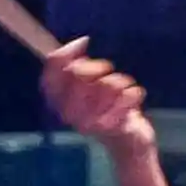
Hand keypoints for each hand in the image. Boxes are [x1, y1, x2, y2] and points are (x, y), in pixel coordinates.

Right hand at [40, 41, 154, 153]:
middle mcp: (68, 114)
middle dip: (99, 67)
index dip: (65, 54)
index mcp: (57, 103)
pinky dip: (135, 93)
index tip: (84, 41)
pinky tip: (133, 101)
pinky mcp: (113, 127)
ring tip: (122, 92)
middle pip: (79, 72)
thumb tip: (81, 41)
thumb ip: (77, 68)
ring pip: (107, 82)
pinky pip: (128, 95)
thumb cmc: (106, 111)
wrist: (128, 144)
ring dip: (120, 81)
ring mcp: (90, 123)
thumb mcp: (88, 89)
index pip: (50, 73)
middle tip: (108, 75)